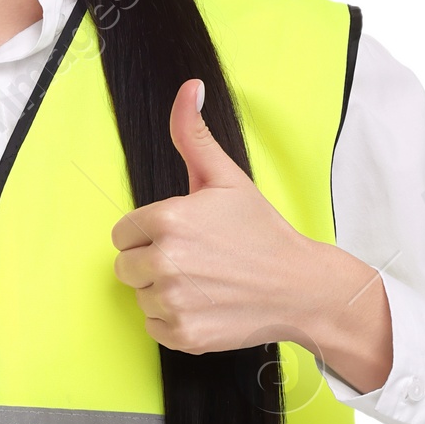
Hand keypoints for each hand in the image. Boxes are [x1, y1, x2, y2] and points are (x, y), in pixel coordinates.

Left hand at [110, 79, 393, 392]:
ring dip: (164, 292)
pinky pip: (153, 326)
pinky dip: (174, 320)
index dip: (149, 234)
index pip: (123, 233)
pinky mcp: (183, 335)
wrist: (301, 287)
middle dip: (152, 262)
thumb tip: (188, 88)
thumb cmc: (262, 232)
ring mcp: (174, 302)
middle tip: (196, 260)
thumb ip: (194, 135)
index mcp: (167, 220)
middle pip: (126, 266)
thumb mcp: (227, 178)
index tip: (183, 236)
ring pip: (141, 296)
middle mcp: (165, 262)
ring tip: (205, 282)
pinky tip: (205, 305)